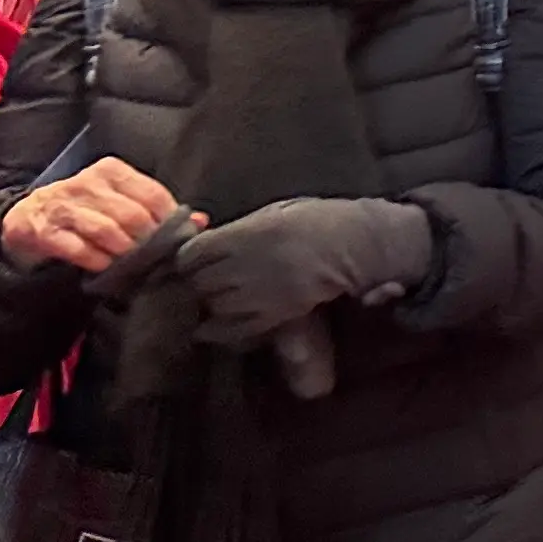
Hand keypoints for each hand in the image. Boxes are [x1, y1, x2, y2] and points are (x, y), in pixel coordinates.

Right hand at [5, 158, 188, 273]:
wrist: (27, 219)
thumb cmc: (84, 211)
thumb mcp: (118, 202)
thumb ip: (156, 209)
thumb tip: (199, 220)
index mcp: (111, 171)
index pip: (153, 194)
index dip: (168, 220)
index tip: (173, 239)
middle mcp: (86, 182)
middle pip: (132, 215)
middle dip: (147, 241)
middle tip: (153, 257)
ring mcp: (61, 205)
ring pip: (106, 231)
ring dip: (123, 252)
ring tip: (130, 264)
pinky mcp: (42, 230)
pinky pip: (78, 248)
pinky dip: (96, 261)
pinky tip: (104, 267)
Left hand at [178, 197, 435, 348]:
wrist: (355, 245)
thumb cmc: (316, 220)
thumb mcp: (273, 212)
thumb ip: (237, 230)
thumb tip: (205, 242)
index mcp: (244, 235)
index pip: (191, 254)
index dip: (187, 259)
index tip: (192, 261)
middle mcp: (246, 265)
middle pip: (198, 282)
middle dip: (197, 283)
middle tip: (203, 281)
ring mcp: (260, 292)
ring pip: (214, 306)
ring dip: (211, 304)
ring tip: (217, 299)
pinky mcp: (275, 314)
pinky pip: (235, 328)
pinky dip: (221, 329)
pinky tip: (216, 325)